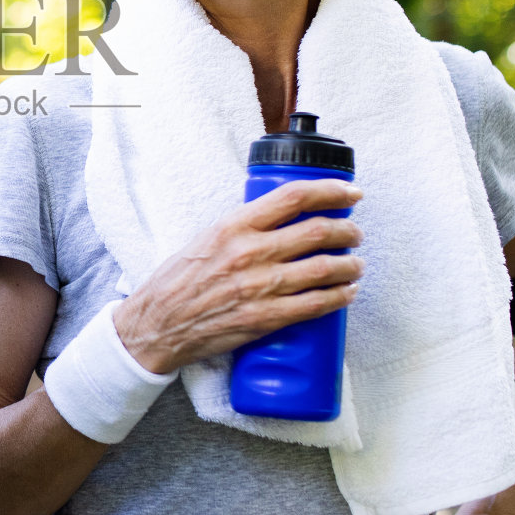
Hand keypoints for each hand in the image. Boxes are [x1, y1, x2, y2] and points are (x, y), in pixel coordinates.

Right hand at [112, 179, 363, 374]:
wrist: (158, 324)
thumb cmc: (181, 279)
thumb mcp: (208, 237)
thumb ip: (245, 226)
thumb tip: (284, 216)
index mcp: (234, 226)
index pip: (294, 197)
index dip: (331, 191)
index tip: (351, 193)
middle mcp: (249, 252)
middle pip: (318, 231)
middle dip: (348, 231)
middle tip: (354, 234)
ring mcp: (259, 287)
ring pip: (325, 268)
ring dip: (351, 265)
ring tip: (355, 264)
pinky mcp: (265, 318)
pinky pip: (317, 304)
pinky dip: (340, 296)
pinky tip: (348, 292)